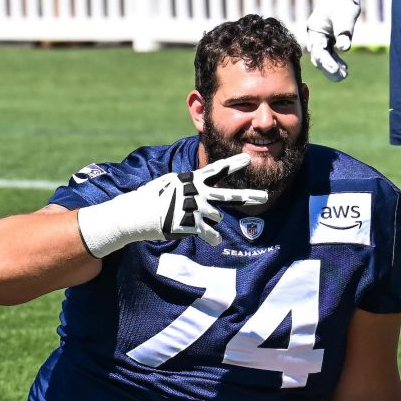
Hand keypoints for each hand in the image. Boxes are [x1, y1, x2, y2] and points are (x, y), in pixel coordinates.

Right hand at [76, 153, 266, 257]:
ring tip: (192, 217)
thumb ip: (191, 185)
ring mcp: (194, 210)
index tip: (247, 159)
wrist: (136, 214)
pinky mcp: (190, 225)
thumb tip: (201, 186)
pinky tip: (216, 240)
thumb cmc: (153, 197)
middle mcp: (196, 194)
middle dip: (248, 196)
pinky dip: (214, 237)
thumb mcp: (172, 183)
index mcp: (192, 180)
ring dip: (209, 219)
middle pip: (227, 196)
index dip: (233, 164)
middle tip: (264, 196)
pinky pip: (210, 233)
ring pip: (217, 217)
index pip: (216, 170)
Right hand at [305, 0, 376, 81]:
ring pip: (324, 58)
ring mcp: (320, 39)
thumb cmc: (343, 1)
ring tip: (344, 76)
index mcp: (314, 30)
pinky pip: (329, 54)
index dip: (326, 62)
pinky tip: (344, 70)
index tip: (336, 70)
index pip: (318, 50)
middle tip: (341, 77)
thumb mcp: (345, 16)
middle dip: (328, 68)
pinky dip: (336, 61)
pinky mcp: (327, 40)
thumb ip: (344, 32)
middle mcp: (314, 36)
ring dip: (333, 67)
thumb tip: (344, 48)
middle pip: (319, 57)